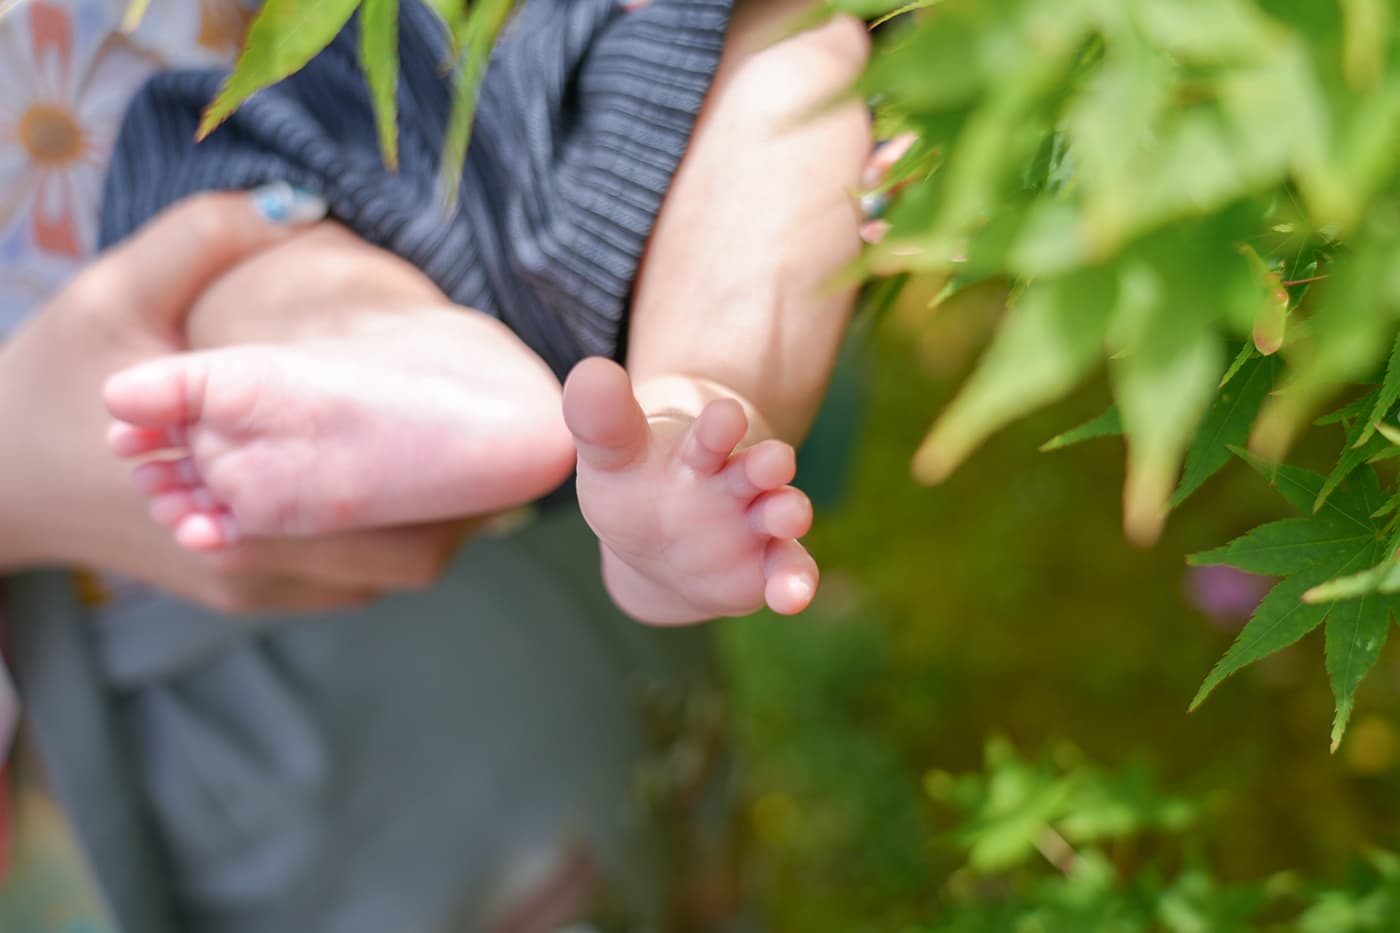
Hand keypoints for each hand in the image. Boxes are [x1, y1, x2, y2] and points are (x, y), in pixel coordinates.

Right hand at [0, 191, 467, 611]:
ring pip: (376, 579)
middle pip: (405, 565)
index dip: (460, 495)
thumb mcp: (112, 295)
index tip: (494, 440)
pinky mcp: (236, 590)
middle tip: (480, 442)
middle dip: (455, 512)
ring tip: (441, 457)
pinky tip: (380, 484)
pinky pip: (338, 582)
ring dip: (416, 527)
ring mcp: (247, 586)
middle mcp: (252, 565)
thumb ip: (200, 240)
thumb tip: (296, 201)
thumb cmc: (44, 382)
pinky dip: (370, 542)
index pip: (391, 531)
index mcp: (238, 504)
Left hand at [564, 358, 818, 624]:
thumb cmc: (635, 486)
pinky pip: (787, 569)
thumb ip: (600, 420)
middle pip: (759, 467)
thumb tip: (590, 370)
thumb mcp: (610, 455)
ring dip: (789, 512)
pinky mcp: (767, 564)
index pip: (713, 432)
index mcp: (701, 447)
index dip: (720, 425)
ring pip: (783, 514)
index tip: (724, 417)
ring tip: (790, 514)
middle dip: (767, 464)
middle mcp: (737, 479)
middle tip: (772, 462)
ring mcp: (757, 522)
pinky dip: (795, 582)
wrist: (658, 543)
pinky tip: (792, 597)